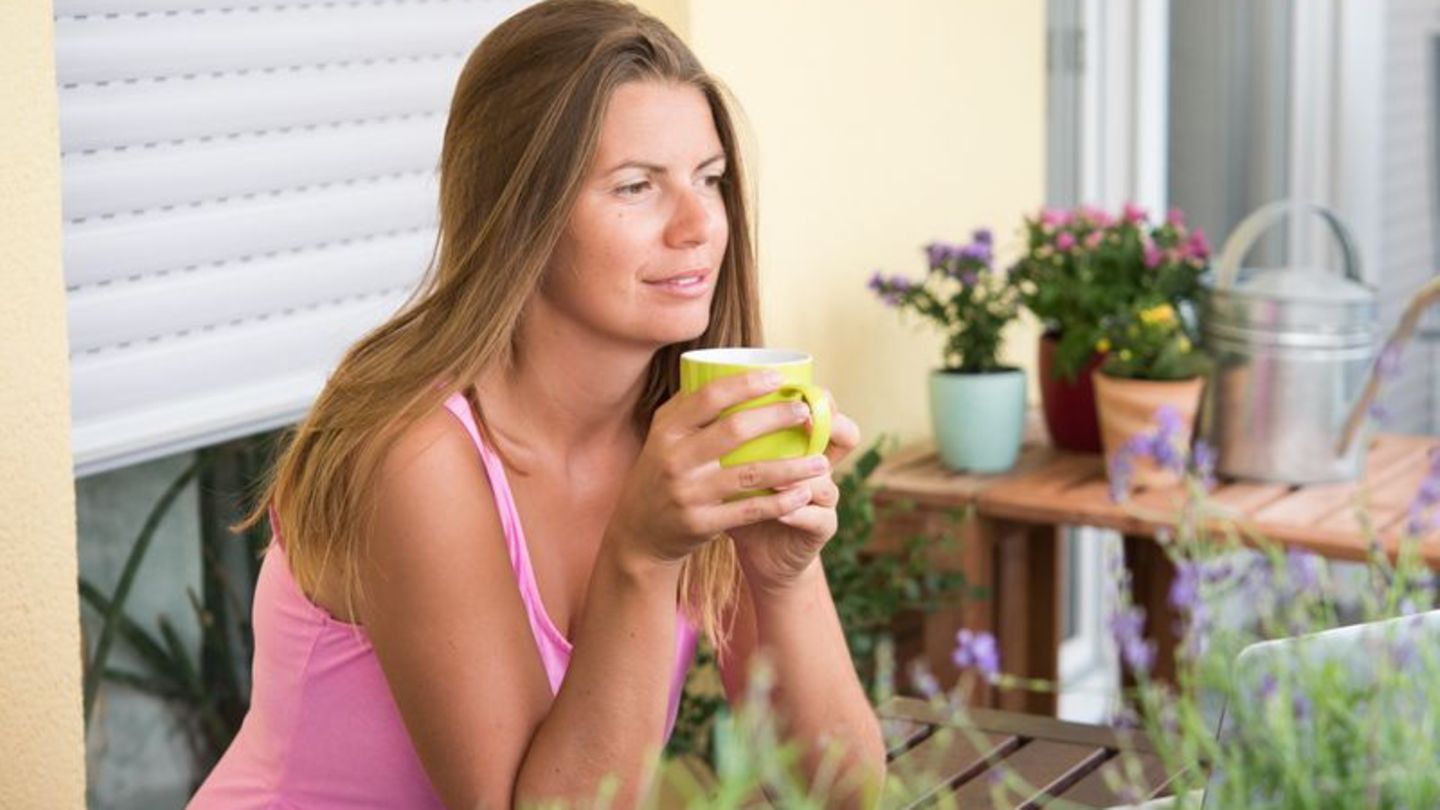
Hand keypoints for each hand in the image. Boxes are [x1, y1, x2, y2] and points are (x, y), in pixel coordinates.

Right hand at [606, 371, 840, 566]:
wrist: (639, 533)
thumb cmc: (661, 473)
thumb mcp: (663, 437)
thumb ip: (690, 407)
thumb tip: (732, 372)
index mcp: (668, 430)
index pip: (709, 396)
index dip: (747, 384)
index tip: (780, 377)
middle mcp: (675, 458)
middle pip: (735, 430)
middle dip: (777, 417)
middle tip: (806, 412)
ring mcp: (687, 492)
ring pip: (750, 473)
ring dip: (791, 467)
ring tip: (822, 461)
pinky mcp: (700, 523)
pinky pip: (749, 510)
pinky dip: (780, 502)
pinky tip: (803, 494)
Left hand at [728, 391, 861, 595]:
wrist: (760, 551)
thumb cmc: (741, 498)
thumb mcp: (734, 463)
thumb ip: (726, 431)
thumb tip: (693, 388)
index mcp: (804, 442)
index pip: (826, 409)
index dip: (818, 395)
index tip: (785, 381)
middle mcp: (821, 463)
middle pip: (840, 433)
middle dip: (817, 422)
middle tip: (797, 412)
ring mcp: (825, 496)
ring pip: (824, 477)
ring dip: (797, 472)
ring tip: (778, 473)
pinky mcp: (823, 526)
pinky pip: (816, 517)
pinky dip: (796, 512)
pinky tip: (781, 512)